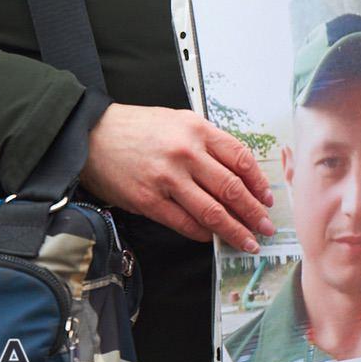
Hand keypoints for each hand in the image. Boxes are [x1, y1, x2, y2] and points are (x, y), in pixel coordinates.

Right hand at [79, 103, 274, 251]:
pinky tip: (212, 237)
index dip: (259, 183)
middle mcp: (186, 153)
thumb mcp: (179, 121)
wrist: (93, 134)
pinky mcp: (149, 200)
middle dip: (254, 212)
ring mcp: (167, 178)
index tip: (267, 198)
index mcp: (197, 130)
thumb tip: (236, 173)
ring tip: (248, 240)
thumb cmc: (137, 128)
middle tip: (266, 226)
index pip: (240, 159)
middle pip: (232, 188)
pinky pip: (185, 222)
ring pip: (212, 210)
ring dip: (235, 230)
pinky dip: (203, 233)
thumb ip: (207, 143)